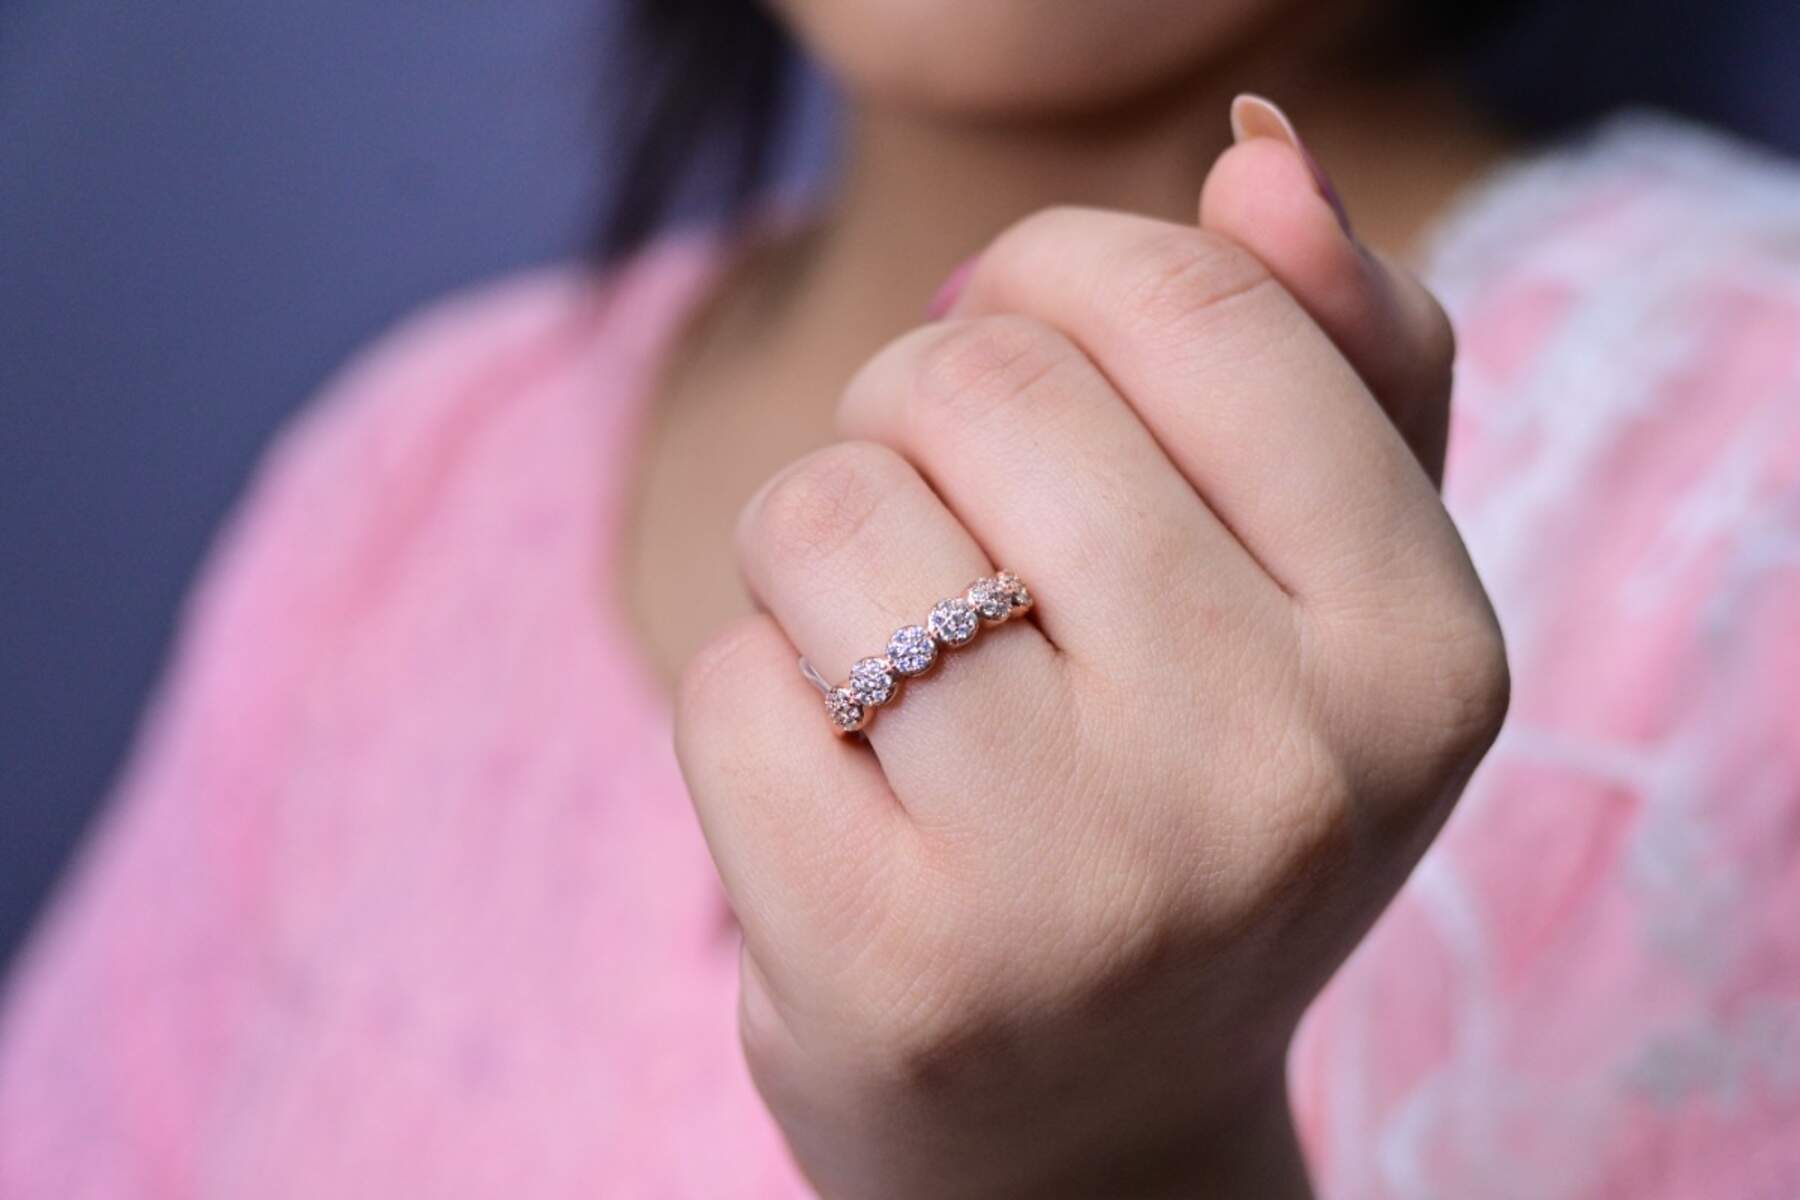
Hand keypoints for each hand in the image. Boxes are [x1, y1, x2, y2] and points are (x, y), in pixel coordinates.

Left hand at [674, 129, 1507, 1197]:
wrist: (1091, 1134)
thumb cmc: (1193, 816)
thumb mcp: (1326, 605)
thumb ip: (1336, 360)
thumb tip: (1260, 150)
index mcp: (1417, 655)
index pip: (1185, 302)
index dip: (1048, 275)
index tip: (1016, 345)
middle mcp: (1274, 774)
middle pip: (974, 384)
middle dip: (915, 421)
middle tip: (958, 547)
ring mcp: (1079, 884)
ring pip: (825, 516)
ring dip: (821, 566)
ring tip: (903, 685)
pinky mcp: (889, 969)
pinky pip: (728, 682)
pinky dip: (754, 711)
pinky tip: (843, 810)